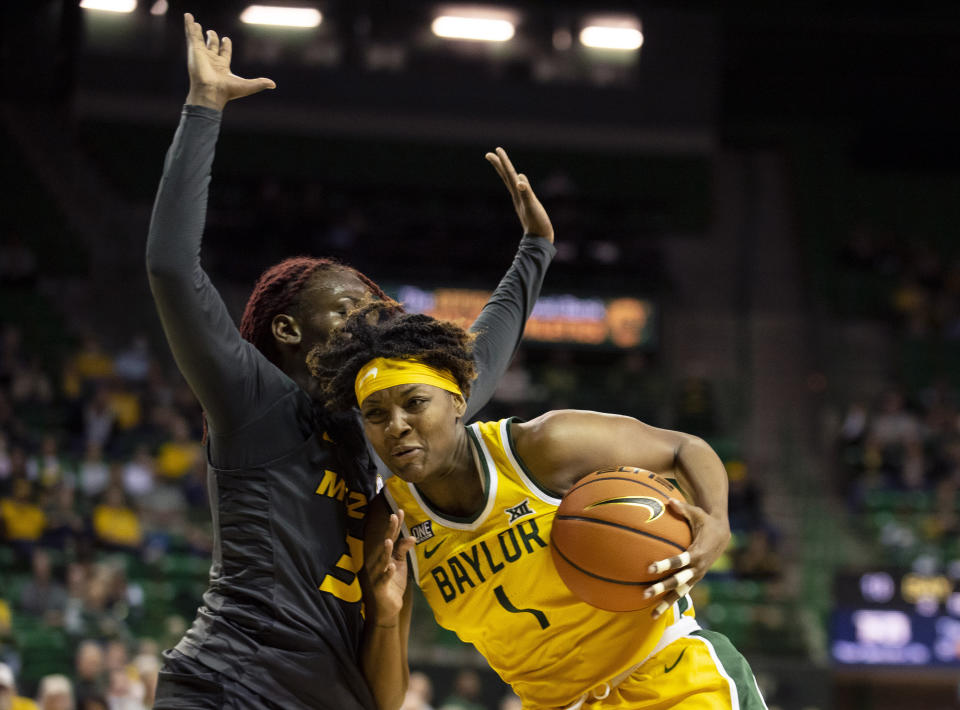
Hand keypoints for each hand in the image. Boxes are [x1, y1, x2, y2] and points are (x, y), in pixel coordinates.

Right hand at [184, 13, 274, 110]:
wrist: (211, 92)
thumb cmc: (228, 91)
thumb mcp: (248, 86)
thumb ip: (260, 83)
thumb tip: (274, 85)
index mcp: (222, 67)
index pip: (224, 53)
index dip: (226, 45)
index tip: (226, 39)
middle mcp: (211, 60)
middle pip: (212, 46)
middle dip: (212, 38)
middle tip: (211, 32)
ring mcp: (201, 55)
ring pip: (199, 39)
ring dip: (197, 31)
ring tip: (195, 22)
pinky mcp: (194, 50)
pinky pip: (191, 34)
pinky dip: (188, 25)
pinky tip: (188, 16)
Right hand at [366, 510, 414, 625]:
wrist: (388, 608)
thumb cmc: (392, 583)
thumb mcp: (400, 564)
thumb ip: (403, 550)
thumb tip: (412, 537)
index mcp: (384, 555)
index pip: (390, 537)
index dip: (395, 525)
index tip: (399, 511)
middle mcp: (378, 562)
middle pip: (385, 544)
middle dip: (389, 531)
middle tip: (393, 516)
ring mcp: (377, 575)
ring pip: (381, 561)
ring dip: (385, 551)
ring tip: (389, 540)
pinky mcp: (379, 588)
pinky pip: (383, 580)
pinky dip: (387, 573)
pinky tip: (391, 567)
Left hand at [486, 147, 553, 242]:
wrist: (539, 239)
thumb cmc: (537, 223)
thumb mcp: (532, 207)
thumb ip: (526, 193)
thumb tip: (519, 181)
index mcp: (517, 194)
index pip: (508, 174)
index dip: (503, 161)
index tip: (496, 150)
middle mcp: (516, 196)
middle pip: (506, 177)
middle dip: (499, 164)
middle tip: (490, 153)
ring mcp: (520, 200)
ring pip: (511, 182)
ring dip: (507, 172)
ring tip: (503, 163)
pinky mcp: (526, 205)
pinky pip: (520, 190)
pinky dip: (519, 182)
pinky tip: (519, 181)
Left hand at [644, 498, 730, 618]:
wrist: (723, 534)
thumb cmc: (705, 520)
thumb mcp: (696, 513)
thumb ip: (682, 508)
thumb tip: (668, 500)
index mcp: (697, 552)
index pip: (679, 560)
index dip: (665, 564)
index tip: (650, 568)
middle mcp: (697, 568)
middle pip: (678, 581)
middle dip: (661, 588)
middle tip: (644, 594)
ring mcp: (697, 576)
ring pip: (680, 592)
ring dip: (666, 603)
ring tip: (652, 615)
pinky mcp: (696, 579)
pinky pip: (683, 592)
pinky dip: (672, 600)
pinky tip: (658, 609)